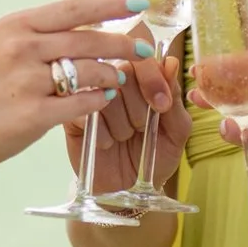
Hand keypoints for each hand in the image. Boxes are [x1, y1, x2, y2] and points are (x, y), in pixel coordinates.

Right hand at [0, 0, 139, 175]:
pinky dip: (96, 101)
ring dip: (111, 75)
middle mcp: (22, 47)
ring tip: (118, 79)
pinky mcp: (32, 114)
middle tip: (143, 49)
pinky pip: (80, 104)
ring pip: (89, 71)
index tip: (139, 3)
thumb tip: (91, 25)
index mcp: (18, 25)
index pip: (75, 8)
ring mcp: (26, 81)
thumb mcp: (6, 46)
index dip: (112, 5)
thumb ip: (43, 34)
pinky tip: (101, 100)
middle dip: (123, 43)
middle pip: (88, 40)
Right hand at [69, 49, 187, 194]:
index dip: (152, 77)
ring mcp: (90, 96)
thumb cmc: (154, 157)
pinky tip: (106, 144)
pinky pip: (86, 113)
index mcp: (141, 77)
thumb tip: (171, 62)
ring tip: (122, 138)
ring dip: (121, 125)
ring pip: (106, 95)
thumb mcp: (176, 130)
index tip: (161, 106)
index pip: (142, 56)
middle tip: (140, 129)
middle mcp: (114, 80)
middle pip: (123, 72)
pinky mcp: (72, 115)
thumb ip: (174, 97)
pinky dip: (102, 134)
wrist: (129, 191)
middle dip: (139, 107)